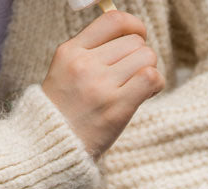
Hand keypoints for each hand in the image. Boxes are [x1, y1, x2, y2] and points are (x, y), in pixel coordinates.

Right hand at [41, 10, 165, 160]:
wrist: (52, 150)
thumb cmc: (63, 115)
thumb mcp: (64, 73)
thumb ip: (90, 53)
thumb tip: (130, 36)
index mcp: (70, 52)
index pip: (113, 20)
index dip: (134, 25)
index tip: (137, 38)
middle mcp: (85, 65)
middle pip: (134, 41)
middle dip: (140, 56)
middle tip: (132, 76)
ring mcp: (100, 86)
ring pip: (146, 57)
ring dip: (149, 70)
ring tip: (138, 87)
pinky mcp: (116, 107)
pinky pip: (150, 77)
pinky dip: (155, 83)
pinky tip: (147, 93)